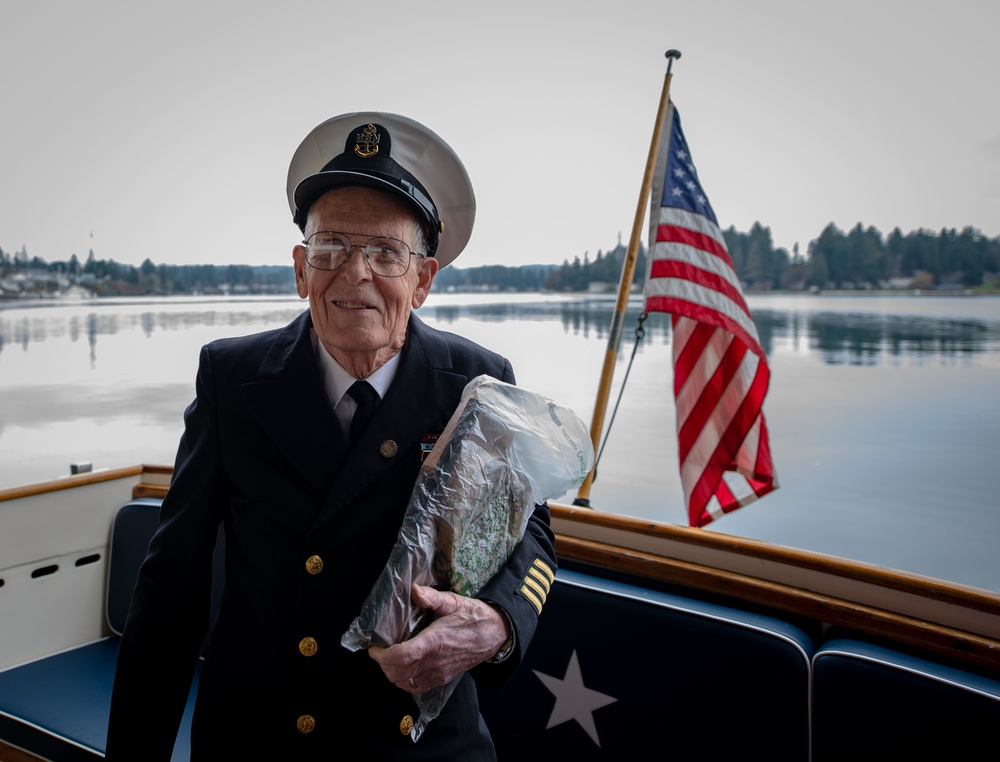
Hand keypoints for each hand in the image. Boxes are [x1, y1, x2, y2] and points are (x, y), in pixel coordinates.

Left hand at [369, 583, 509, 693]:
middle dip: (383, 664)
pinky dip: (404, 681)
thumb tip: (413, 589)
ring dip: (392, 673)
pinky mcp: (442, 679)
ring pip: (405, 683)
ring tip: (390, 659)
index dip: (382, 656)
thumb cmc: (474, 616)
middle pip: (398, 673)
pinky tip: (404, 668)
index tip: (374, 649)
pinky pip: (416, 687)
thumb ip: (432, 597)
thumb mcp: (454, 602)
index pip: (401, 656)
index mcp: (435, 642)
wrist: (495, 634)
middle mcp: (435, 662)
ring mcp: (439, 673)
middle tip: (380, 651)